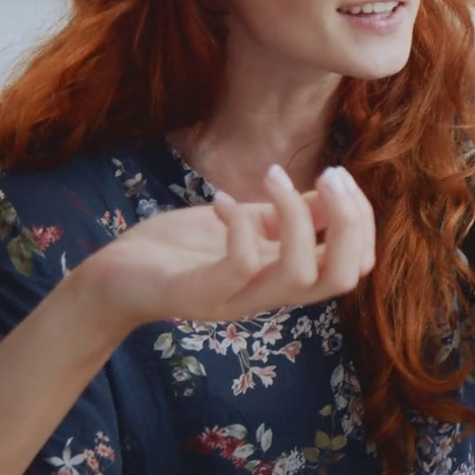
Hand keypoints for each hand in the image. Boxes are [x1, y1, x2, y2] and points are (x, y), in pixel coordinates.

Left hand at [78, 164, 376, 333]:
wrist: (112, 278)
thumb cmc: (180, 249)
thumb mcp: (247, 222)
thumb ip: (290, 215)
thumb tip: (336, 192)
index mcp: (285, 278)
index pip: (355, 266)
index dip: (362, 222)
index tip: (339, 176)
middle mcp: (269, 296)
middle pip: (342, 277)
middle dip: (350, 221)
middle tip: (331, 175)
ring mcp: (234, 300)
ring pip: (299, 275)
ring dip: (298, 217)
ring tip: (274, 177)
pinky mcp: (197, 295)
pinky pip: (241, 265)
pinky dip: (240, 225)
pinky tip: (222, 201)